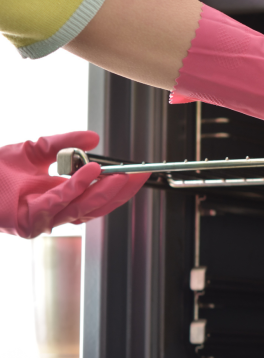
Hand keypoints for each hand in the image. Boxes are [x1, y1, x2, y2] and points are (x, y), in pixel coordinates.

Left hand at [0, 131, 149, 238]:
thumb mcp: (35, 148)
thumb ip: (64, 143)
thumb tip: (93, 137)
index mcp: (60, 197)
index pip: (98, 196)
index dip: (120, 186)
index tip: (137, 173)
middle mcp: (56, 211)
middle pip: (98, 206)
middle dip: (120, 191)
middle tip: (137, 176)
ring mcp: (45, 219)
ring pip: (84, 208)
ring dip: (104, 191)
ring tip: (119, 175)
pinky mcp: (32, 220)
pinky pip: (61, 201)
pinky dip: (78, 186)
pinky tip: (92, 171)